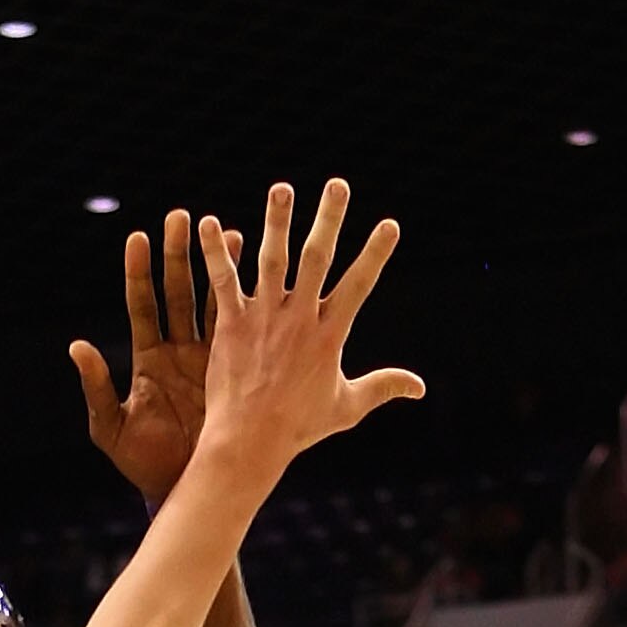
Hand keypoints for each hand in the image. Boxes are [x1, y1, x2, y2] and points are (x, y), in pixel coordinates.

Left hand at [70, 209, 243, 503]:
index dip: (139, 272)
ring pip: (212, 302)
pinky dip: (246, 299)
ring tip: (227, 230)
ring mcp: (206, 357)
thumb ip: (98, 388)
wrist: (183, 486)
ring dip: (219, 267)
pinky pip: (239, 328)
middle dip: (178, 255)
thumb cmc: (143, 463)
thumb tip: (78, 346)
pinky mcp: (232, 368)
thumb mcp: (112, 429)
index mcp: (147, 360)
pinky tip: (259, 268)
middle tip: (180, 217)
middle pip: (176, 292)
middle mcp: (176, 350)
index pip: (141, 305)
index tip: (138, 237)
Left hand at [194, 179, 421, 479]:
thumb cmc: (298, 428)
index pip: (359, 285)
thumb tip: (420, 387)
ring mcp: (264, 319)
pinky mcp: (231, 324)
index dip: (376, 253)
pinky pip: (223, 281)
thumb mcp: (346, 407)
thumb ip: (382, 387)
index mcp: (329, 335)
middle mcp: (299, 319)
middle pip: (317, 259)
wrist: (250, 442)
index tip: (391, 224)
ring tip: (282, 188)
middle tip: (338, 184)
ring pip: (272, 260)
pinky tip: (206, 221)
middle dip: (329, 220)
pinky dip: (216, 252)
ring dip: (277, 221)